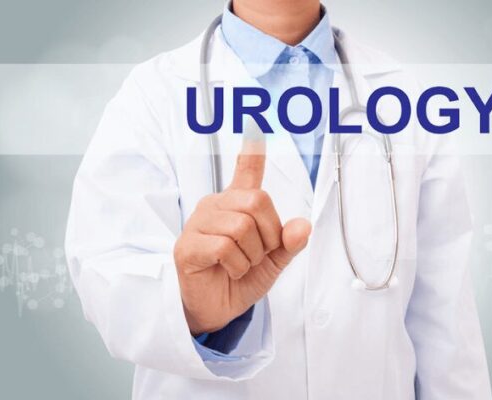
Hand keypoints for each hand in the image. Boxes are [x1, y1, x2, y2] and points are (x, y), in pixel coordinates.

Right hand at [174, 135, 311, 334]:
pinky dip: (237, 265)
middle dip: (269, 234)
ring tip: (240, 264)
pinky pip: (225, 247)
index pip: (246, 170)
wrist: (216, 310)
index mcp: (238, 205)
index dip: (252, 150)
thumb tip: (302, 226)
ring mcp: (199, 224)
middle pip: (257, 201)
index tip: (255, 125)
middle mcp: (216, 206)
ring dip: (252, 254)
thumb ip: (288, 243)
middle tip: (258, 254)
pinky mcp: (188, 246)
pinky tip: (228, 270)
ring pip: (242, 226)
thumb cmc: (240, 278)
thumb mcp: (273, 261)